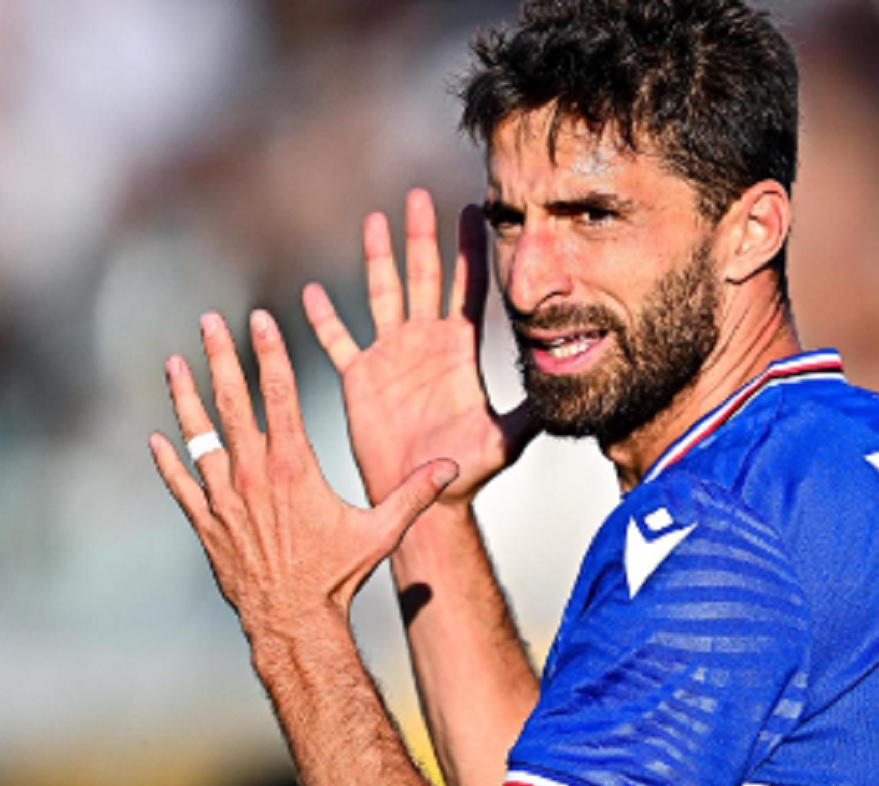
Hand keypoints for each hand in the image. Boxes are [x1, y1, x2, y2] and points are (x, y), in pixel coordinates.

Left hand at [150, 310, 458, 627]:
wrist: (292, 622)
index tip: (260, 319)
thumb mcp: (380, 532)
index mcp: (293, 467)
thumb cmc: (337, 577)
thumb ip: (413, 494)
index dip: (270, 353)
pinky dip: (167, 462)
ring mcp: (225, 499)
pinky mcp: (207, 524)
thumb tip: (450, 466)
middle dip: (221, 357)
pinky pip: (181, 485)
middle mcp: (254, 475)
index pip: (280, 395)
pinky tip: (155, 439)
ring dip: (186, 397)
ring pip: (200, 436)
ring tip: (174, 363)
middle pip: (233, 402)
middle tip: (208, 322)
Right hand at [304, 189, 537, 506]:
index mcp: (458, 349)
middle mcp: (423, 343)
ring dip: (377, 259)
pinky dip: (325, 320)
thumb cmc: (465, 471)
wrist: (422, 496)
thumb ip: (531, 410)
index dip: (470, 250)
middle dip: (420, 236)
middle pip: (422, 276)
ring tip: (373, 221)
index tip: (473, 209)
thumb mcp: (506, 438)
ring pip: (382, 295)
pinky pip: (338, 342)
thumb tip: (565, 385)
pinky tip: (312, 294)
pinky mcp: (359, 378)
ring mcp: (389, 356)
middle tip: (417, 196)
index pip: (466, 287)